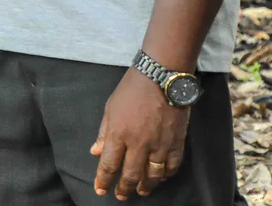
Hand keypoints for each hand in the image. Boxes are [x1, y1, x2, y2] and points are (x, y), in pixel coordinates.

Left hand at [91, 68, 188, 199]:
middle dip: (123, 188)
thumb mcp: (110, 108)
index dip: (103, 180)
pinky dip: (166, 175)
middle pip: (130, 174)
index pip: (109, 164)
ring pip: (152, 175)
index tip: (100, 190)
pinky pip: (172, 166)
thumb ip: (104, 132)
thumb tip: (95, 151)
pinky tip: (160, 178)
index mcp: (119, 134)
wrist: (161, 77)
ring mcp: (160, 145)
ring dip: (145, 186)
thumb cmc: (132, 90)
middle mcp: (139, 143)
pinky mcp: (176, 142)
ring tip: (140, 191)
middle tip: (120, 195)